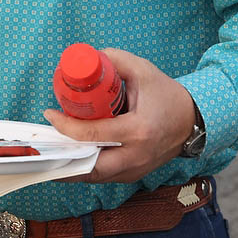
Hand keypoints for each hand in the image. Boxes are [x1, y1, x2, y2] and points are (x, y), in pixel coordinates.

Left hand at [43, 49, 195, 183]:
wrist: (192, 120)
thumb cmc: (166, 95)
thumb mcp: (142, 70)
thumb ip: (113, 61)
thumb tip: (86, 60)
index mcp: (138, 130)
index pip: (94, 134)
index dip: (66, 126)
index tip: (50, 114)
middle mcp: (136, 156)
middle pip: (91, 168)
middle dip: (64, 158)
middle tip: (46, 141)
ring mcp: (136, 170)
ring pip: (95, 177)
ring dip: (71, 166)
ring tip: (52, 149)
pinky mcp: (134, 175)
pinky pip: (103, 177)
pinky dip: (85, 168)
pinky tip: (71, 156)